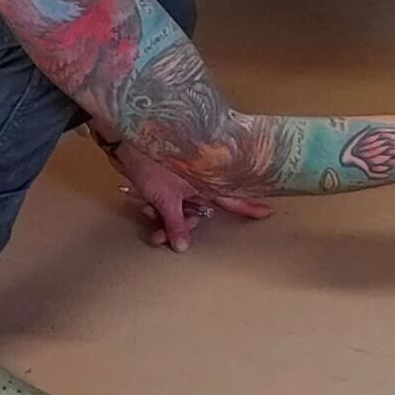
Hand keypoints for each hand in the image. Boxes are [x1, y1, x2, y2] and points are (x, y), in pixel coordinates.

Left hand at [100, 138, 272, 251]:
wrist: (126, 147)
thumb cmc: (152, 166)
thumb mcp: (166, 200)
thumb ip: (176, 224)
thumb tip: (183, 246)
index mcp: (205, 182)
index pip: (233, 198)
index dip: (249, 206)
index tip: (268, 211)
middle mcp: (197, 183)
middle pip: (200, 212)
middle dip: (182, 227)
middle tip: (161, 237)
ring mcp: (182, 184)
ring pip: (182, 211)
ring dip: (165, 223)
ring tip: (150, 229)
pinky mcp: (167, 184)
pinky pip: (168, 206)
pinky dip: (157, 212)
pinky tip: (144, 208)